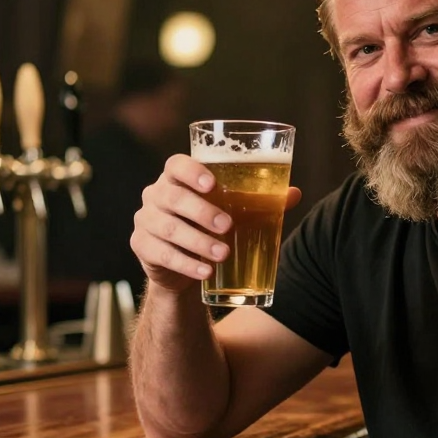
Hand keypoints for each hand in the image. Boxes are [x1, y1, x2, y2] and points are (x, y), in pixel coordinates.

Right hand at [130, 153, 301, 293]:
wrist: (183, 263)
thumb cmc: (210, 225)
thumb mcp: (234, 211)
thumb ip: (261, 201)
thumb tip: (294, 193)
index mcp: (177, 178)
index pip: (176, 165)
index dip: (191, 171)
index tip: (212, 184)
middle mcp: (156, 194)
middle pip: (172, 197)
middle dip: (201, 212)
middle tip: (228, 226)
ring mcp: (146, 220)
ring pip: (168, 228)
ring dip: (198, 242)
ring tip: (223, 253)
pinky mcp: (142, 246)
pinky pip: (162, 254)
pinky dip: (186, 264)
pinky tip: (205, 272)